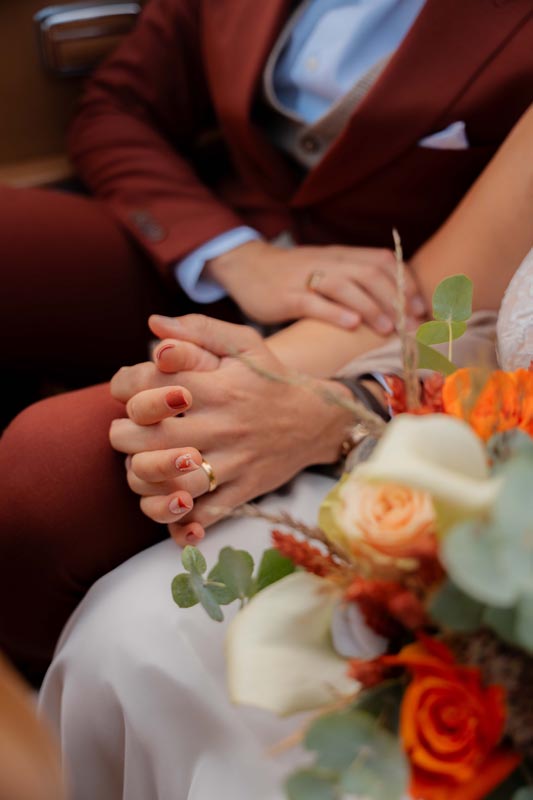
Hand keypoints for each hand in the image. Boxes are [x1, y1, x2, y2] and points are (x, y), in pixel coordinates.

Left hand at [109, 315, 352, 545]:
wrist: (316, 419)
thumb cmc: (269, 378)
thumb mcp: (243, 344)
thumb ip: (198, 329)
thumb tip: (154, 323)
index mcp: (217, 386)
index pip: (150, 384)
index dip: (124, 386)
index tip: (124, 390)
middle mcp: (222, 424)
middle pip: (149, 438)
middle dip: (123, 435)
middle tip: (124, 432)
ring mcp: (234, 461)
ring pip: (172, 480)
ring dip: (143, 477)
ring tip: (138, 465)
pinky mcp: (244, 489)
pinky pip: (205, 513)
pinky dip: (180, 518)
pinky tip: (166, 504)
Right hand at [206, 240, 425, 332]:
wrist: (246, 266)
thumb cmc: (293, 274)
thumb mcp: (326, 268)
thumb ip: (354, 279)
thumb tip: (393, 305)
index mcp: (342, 255)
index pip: (382, 261)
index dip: (405, 283)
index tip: (421, 307)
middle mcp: (328, 263)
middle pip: (369, 273)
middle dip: (395, 299)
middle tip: (412, 324)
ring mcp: (306, 279)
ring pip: (345, 286)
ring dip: (370, 307)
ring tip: (388, 328)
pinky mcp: (287, 296)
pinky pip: (313, 302)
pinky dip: (335, 313)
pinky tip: (351, 325)